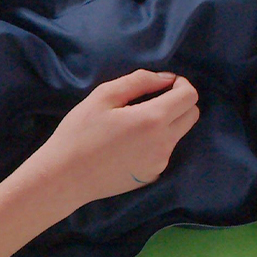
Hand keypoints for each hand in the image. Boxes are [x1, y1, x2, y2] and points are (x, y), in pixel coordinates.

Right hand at [32, 70, 200, 204]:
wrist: (64, 177)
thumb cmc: (78, 133)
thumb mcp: (103, 96)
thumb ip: (139, 81)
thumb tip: (166, 78)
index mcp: (152, 119)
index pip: (189, 96)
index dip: (181, 84)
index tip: (164, 84)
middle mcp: (163, 143)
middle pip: (192, 115)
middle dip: (179, 102)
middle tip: (151, 100)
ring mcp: (160, 163)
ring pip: (177, 134)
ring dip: (165, 123)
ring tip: (132, 125)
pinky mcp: (152, 176)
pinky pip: (163, 152)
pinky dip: (154, 143)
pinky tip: (127, 145)